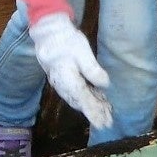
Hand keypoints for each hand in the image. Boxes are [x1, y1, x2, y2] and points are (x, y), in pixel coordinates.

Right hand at [29, 12, 112, 128]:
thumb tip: (105, 84)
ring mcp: (61, 84)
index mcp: (67, 78)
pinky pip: (75, 94)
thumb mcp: (82, 51)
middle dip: (94, 113)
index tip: (102, 122)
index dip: (93, 112)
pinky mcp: (62, 80)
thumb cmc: (66, 40)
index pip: (82, 99)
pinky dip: (86, 100)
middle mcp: (62, 85)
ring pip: (77, 100)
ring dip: (91, 108)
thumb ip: (92, 69)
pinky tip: (96, 100)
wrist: (49, 34)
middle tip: (108, 122)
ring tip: (105, 114)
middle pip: (80, 103)